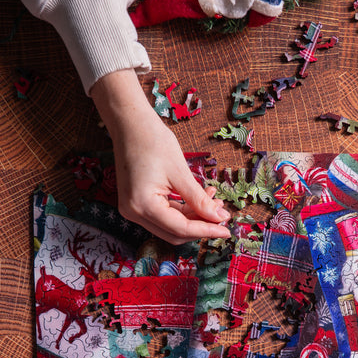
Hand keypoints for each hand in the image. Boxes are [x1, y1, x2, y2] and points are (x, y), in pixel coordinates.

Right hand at [91, 70, 230, 243]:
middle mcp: (134, 213)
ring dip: (193, 218)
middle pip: (174, 232)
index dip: (206, 231)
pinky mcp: (136, 203)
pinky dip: (182, 210)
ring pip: (170, 226)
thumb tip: (220, 218)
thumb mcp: (181, 172)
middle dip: (200, 227)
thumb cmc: (153, 141)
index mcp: (142, 205)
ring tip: (214, 201)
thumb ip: (199, 200)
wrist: (130, 124)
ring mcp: (133, 209)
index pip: (180, 229)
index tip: (227, 230)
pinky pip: (163, 215)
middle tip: (222, 214)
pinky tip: (199, 197)